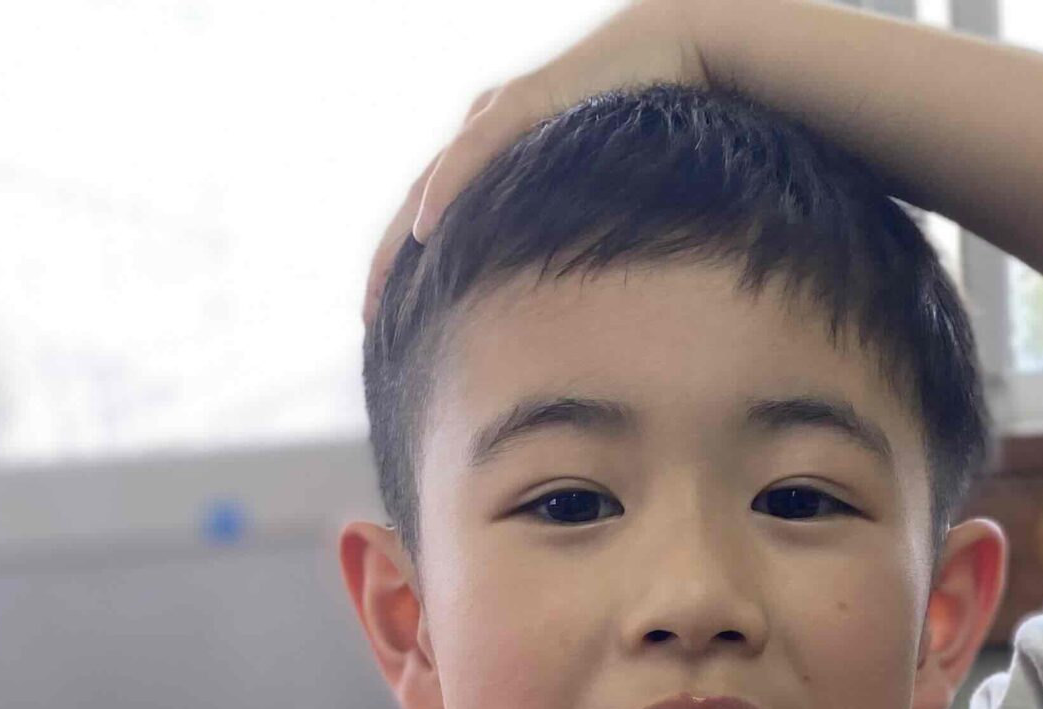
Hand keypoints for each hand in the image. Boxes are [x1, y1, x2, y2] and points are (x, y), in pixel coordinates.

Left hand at [362, 0, 721, 329]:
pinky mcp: (523, 105)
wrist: (676, 54)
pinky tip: (424, 229)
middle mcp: (484, 133)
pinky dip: (445, 191)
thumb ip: (565, 230)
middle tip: (366, 318)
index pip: (439, 216)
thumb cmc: (644, 126)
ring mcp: (498, 116)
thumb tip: (565, 298)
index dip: (409, 266)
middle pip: (419, 205)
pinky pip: (474, 154)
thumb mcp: (592, 192)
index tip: (391, 320)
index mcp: (496, 157)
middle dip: (388, 264)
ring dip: (399, 240)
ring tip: (379, 291)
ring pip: (431, 185)